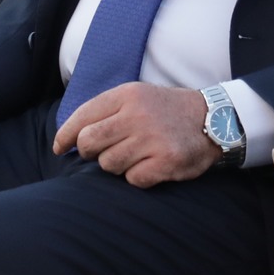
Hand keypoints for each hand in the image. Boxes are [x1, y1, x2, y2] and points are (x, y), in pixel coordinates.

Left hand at [52, 82, 217, 186]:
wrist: (214, 119)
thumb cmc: (166, 111)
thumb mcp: (137, 96)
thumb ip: (105, 111)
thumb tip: (68, 138)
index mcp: (127, 95)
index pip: (82, 117)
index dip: (65, 136)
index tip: (60, 147)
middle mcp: (137, 115)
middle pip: (89, 143)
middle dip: (90, 152)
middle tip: (102, 152)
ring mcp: (152, 139)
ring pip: (108, 165)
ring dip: (117, 165)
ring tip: (135, 156)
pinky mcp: (166, 161)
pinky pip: (132, 179)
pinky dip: (137, 177)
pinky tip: (150, 166)